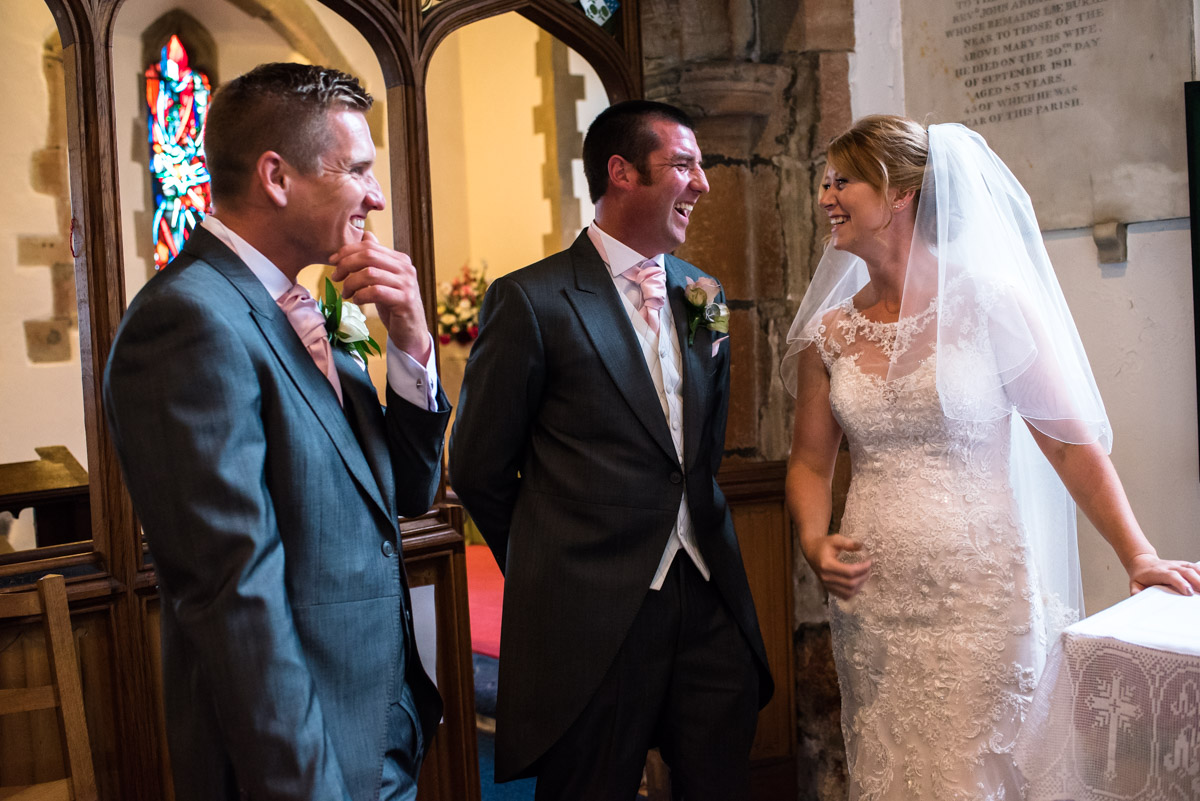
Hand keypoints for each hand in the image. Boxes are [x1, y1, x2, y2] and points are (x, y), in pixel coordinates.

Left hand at [329, 231, 430, 361]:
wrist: (410, 332)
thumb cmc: (394, 305)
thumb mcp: (384, 279)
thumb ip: (377, 259)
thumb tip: (366, 235)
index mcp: (400, 260)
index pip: (369, 246)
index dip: (347, 251)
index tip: (332, 262)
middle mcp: (406, 269)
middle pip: (369, 256)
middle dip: (346, 265)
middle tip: (335, 277)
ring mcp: (407, 284)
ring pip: (370, 273)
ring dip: (351, 283)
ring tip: (345, 293)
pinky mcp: (405, 300)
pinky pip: (376, 292)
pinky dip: (361, 295)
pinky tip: (357, 301)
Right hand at [802, 534, 871, 600]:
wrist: (811, 552)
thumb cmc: (824, 545)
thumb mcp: (835, 539)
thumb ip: (848, 543)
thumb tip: (862, 546)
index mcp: (827, 565)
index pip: (849, 571)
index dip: (862, 568)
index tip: (869, 562)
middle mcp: (826, 577)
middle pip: (850, 583)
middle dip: (863, 576)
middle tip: (869, 568)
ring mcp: (827, 585)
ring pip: (849, 592)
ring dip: (860, 585)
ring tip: (865, 575)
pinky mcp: (829, 589)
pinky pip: (844, 596)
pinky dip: (854, 591)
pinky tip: (858, 583)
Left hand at [1126, 553, 1199, 595]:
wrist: (1142, 563)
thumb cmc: (1140, 576)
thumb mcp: (1135, 585)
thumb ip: (1136, 592)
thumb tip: (1138, 599)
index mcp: (1158, 572)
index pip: (1171, 575)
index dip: (1180, 582)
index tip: (1188, 592)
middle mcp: (1170, 566)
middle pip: (1186, 571)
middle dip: (1197, 581)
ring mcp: (1178, 565)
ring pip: (1192, 568)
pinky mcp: (1183, 565)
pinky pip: (1195, 567)